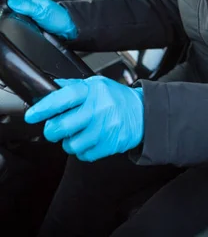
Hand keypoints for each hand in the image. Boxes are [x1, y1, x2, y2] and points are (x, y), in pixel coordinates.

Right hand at [1, 0, 76, 38]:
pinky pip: (19, 13)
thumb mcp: (41, 12)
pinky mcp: (31, 18)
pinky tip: (9, 15)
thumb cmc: (58, 19)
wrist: (68, 29)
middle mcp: (31, 2)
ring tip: (1, 5)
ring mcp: (30, 10)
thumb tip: (12, 2)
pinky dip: (13, 12)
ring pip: (15, 5)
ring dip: (8, 4)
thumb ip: (27, 7)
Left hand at [25, 76, 143, 161]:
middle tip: (55, 126)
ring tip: (79, 132)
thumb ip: (74, 86)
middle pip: (61, 127)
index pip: (63, 98)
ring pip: (69, 144)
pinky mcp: (108, 145)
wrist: (143, 114)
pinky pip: (83, 155)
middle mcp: (98, 109)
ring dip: (69, 141)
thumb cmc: (117, 98)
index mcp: (93, 91)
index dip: (44, 107)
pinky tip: (90, 139)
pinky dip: (82, 149)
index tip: (32, 115)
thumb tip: (51, 87)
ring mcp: (103, 129)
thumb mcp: (97, 85)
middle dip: (52, 130)